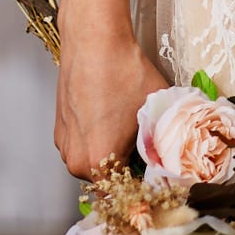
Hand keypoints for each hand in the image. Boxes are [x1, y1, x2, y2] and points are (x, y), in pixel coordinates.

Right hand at [54, 11, 169, 177]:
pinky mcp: (60, 129)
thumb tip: (175, 160)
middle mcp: (75, 160)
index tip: (159, 180)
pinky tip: (113, 119)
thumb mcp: (157, 112)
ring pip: (96, 163)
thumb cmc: (125, 73)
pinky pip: (84, 145)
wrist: (93, 40)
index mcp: (99, 162)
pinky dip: (99, 140)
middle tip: (152, 153)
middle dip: (130, 171)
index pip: (126, 193)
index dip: (146, 187)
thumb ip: (165, 145)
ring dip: (113, 155)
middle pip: (110, 180)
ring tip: (132, 132)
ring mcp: (64, 144)